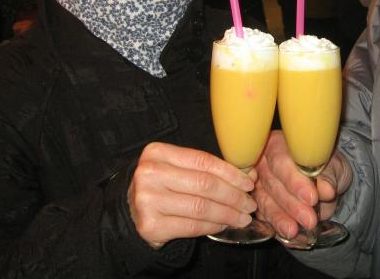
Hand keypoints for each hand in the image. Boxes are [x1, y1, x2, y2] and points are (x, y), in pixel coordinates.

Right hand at [127, 142, 256, 248]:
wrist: (129, 210)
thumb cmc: (161, 185)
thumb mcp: (177, 168)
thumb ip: (207, 169)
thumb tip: (248, 175)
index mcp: (158, 152)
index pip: (203, 161)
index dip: (230, 173)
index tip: (249, 182)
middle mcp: (149, 174)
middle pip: (204, 184)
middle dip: (233, 195)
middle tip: (249, 203)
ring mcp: (147, 200)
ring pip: (200, 207)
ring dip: (227, 213)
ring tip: (243, 217)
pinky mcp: (150, 225)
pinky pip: (191, 226)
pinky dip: (213, 225)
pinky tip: (224, 224)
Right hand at [253, 130, 352, 239]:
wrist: (323, 180)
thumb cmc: (324, 165)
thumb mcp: (333, 165)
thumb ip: (329, 175)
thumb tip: (326, 190)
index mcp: (277, 145)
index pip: (281, 161)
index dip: (294, 181)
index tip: (311, 197)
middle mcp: (263, 164)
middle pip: (272, 185)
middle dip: (292, 205)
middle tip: (310, 219)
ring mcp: (259, 186)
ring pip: (266, 203)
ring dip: (282, 219)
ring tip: (296, 231)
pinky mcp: (260, 205)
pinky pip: (265, 218)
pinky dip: (277, 228)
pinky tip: (289, 236)